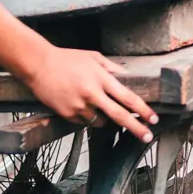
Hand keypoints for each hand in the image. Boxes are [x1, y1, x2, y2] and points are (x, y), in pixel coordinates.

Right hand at [23, 45, 158, 140]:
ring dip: (105, 118)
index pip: (128, 97)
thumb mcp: (94, 57)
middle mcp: (92, 94)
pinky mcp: (67, 115)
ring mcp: (79, 106)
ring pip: (101, 122)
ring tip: (94, 104)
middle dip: (136, 128)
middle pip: (119, 116)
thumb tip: (128, 78)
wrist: (38, 65)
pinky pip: (84, 122)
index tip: (153, 119)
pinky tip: (79, 104)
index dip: (143, 110)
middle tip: (147, 136)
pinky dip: (87, 117)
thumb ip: (113, 69)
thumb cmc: (67, 58)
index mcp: (101, 78)